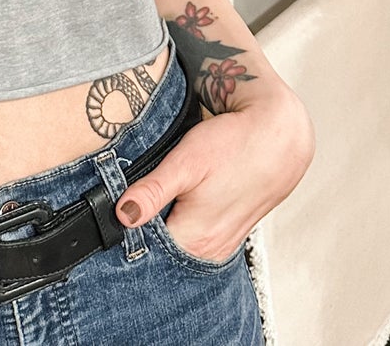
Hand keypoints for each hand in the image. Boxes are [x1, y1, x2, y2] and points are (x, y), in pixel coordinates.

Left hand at [114, 83, 313, 263]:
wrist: (279, 137)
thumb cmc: (234, 145)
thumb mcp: (185, 161)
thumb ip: (153, 191)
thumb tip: (122, 215)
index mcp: (196, 239)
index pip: (147, 252)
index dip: (126, 235)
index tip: (110, 219)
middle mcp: (211, 250)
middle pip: (163, 252)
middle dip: (142, 233)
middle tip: (129, 205)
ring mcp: (223, 244)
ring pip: (180, 245)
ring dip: (163, 228)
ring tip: (151, 201)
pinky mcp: (231, 232)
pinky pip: (197, 238)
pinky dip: (182, 224)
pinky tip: (177, 203)